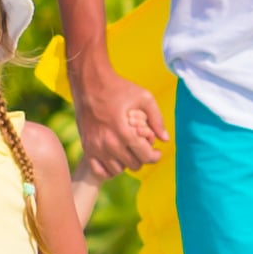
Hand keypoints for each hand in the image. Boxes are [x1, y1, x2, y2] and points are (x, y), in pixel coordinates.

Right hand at [72, 48, 167, 179]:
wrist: (89, 82)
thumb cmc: (119, 88)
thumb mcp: (144, 97)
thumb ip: (157, 119)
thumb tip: (165, 139)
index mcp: (125, 133)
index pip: (146, 157)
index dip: (155, 156)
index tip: (156, 151)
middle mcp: (110, 144)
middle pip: (134, 165)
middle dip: (142, 157)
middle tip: (141, 146)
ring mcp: (96, 147)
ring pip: (117, 170)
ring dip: (126, 163)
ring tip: (128, 151)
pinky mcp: (86, 147)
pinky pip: (99, 171)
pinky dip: (108, 169)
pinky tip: (114, 158)